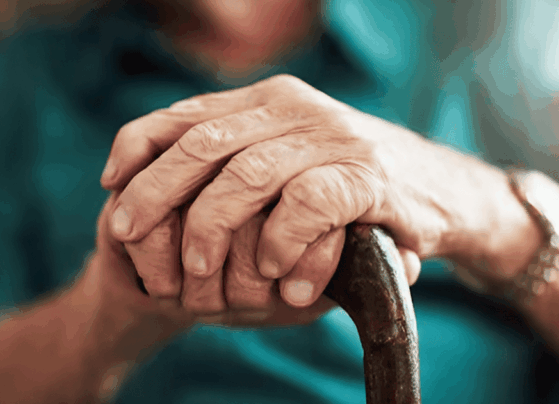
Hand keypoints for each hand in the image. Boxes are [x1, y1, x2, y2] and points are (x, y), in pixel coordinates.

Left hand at [101, 74, 509, 313]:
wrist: (446, 192)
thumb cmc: (352, 186)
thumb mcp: (288, 164)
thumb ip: (237, 162)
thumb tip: (158, 176)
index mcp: (270, 100)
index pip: (187, 114)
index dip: (139, 146)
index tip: (112, 185)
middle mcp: (297, 109)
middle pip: (203, 143)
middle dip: (155, 192)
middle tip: (128, 234)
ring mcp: (334, 138)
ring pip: (247, 174)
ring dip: (211, 227)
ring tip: (197, 272)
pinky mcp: (370, 175)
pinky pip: (307, 203)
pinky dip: (281, 242)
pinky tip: (272, 273)